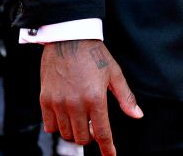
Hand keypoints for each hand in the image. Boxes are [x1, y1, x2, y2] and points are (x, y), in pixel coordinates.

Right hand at [40, 39, 142, 154]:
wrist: (69, 38)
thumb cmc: (95, 54)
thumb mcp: (115, 74)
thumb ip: (125, 97)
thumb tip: (137, 115)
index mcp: (95, 98)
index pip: (102, 132)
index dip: (107, 148)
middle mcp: (75, 104)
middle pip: (82, 137)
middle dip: (90, 136)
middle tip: (93, 125)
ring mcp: (58, 103)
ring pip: (66, 134)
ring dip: (74, 132)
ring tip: (80, 118)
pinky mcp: (45, 100)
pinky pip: (50, 126)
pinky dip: (58, 126)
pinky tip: (66, 115)